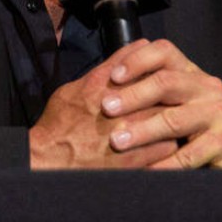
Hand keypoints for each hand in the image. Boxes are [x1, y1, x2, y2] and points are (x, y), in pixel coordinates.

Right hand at [29, 40, 177, 168]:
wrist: (48, 160)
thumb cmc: (58, 124)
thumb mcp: (73, 89)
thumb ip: (99, 75)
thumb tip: (120, 64)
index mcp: (100, 84)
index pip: (138, 62)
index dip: (153, 63)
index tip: (159, 67)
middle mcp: (117, 105)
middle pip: (158, 88)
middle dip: (167, 90)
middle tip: (173, 93)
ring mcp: (127, 132)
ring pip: (167, 116)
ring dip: (170, 116)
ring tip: (170, 118)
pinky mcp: (133, 159)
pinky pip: (165, 147)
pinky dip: (168, 143)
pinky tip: (164, 142)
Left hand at [102, 39, 221, 169]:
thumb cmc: (198, 120)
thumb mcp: (178, 97)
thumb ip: (151, 85)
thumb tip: (106, 75)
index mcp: (190, 71)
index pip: (164, 52)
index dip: (137, 60)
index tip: (113, 76)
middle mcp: (206, 86)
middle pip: (166, 83)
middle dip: (132, 96)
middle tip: (106, 108)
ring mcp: (217, 112)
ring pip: (174, 120)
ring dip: (142, 131)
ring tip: (118, 141)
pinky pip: (189, 155)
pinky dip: (163, 164)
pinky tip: (144, 170)